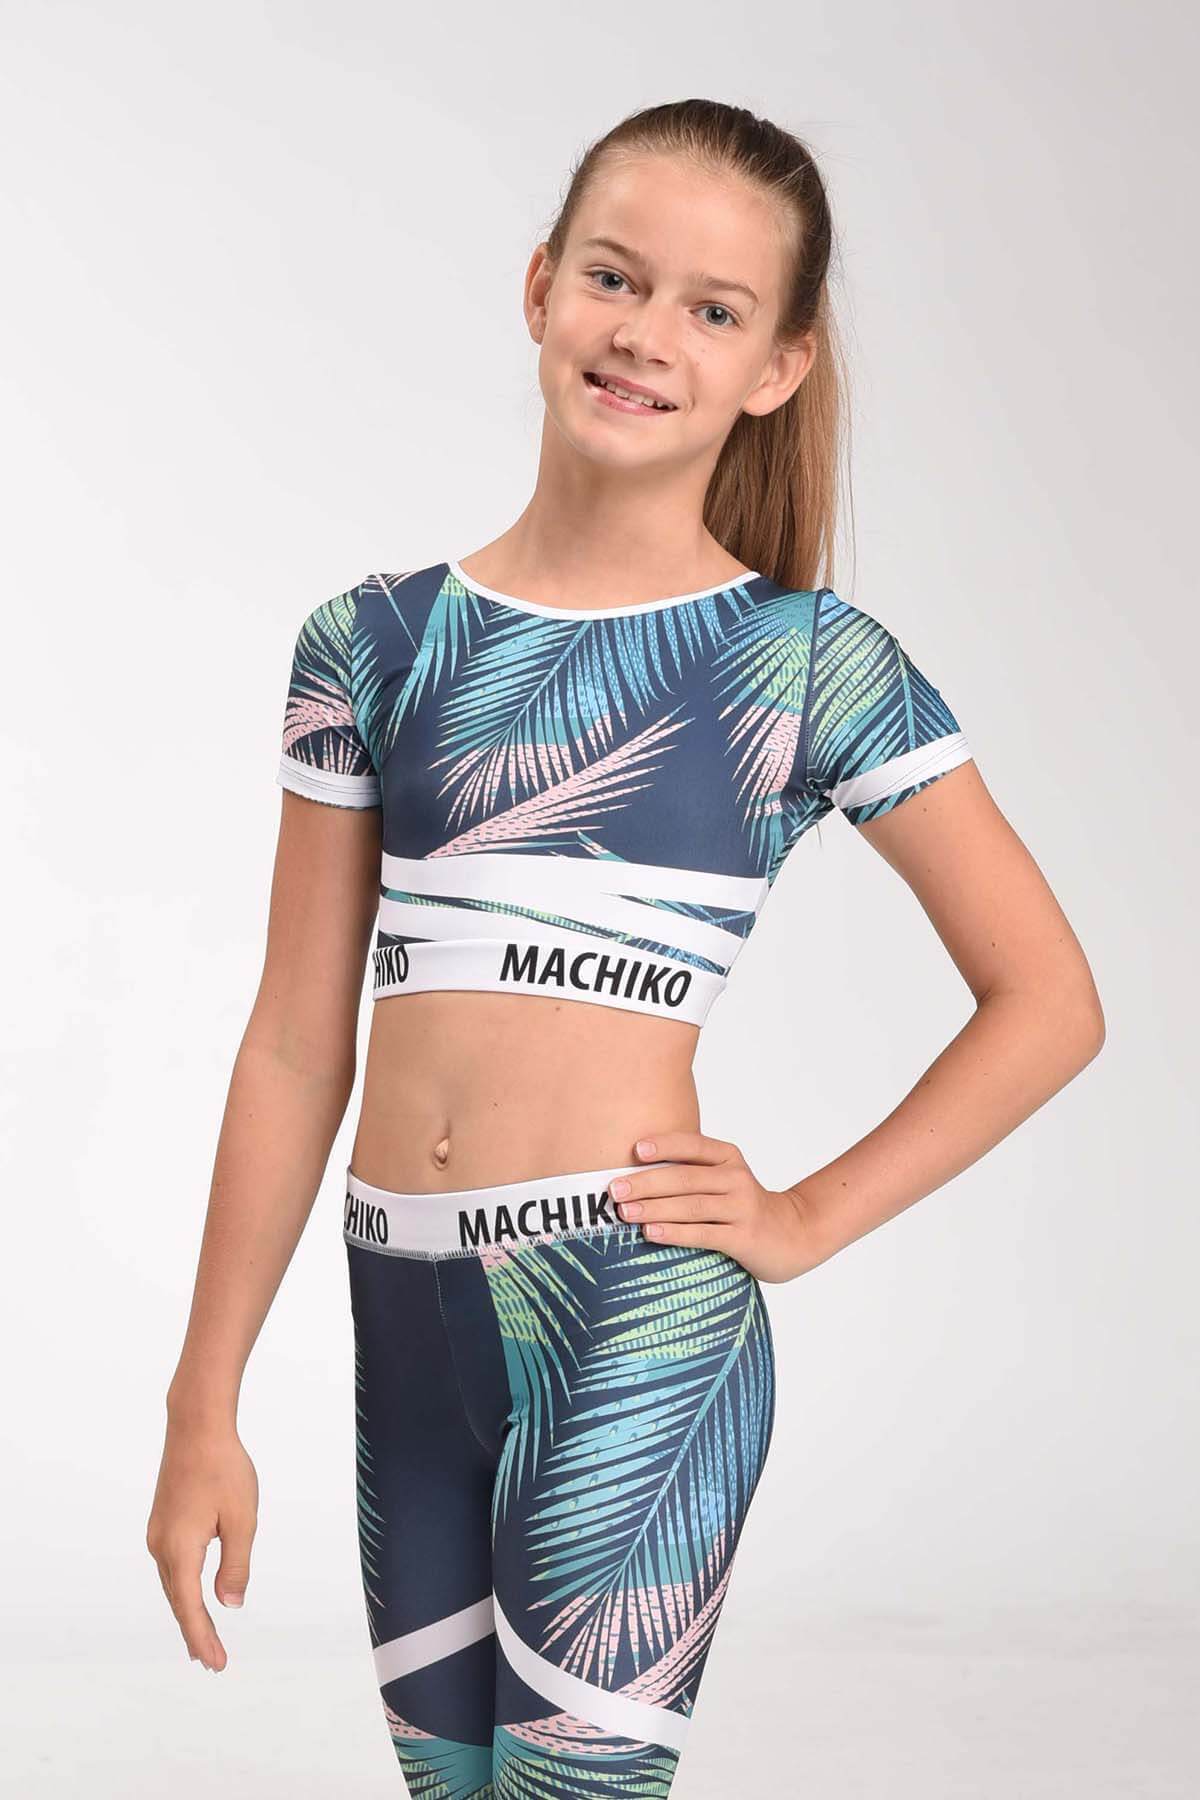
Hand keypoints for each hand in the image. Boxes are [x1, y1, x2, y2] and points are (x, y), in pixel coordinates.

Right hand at [146, 1417, 258, 1671]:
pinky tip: (191, 1595)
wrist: (196, 1427)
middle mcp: (161, 1546)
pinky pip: (172, 1566)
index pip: (191, 1608)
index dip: (204, 1638)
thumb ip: (235, 1565)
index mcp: (180, 1550)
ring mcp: (158, 1533)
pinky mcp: (162, 1522)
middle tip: (211, 1662)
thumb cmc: (223, 1468)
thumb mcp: (241, 1520)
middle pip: (178, 1601)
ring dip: (187, 1612)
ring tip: (201, 1639)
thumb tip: (228, 1605)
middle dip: (195, 1633)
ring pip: (173, 1584)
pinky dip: (182, 1588)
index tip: (217, 1664)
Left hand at [610, 1130, 810, 1284]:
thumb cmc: (742, 1204)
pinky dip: (674, 1233)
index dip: (665, 1146)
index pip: (693, 1146)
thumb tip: (632, 1173)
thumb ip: (689, 1171)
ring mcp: (742, 1208)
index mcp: (728, 1157)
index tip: (634, 1149)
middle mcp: (736, 1178)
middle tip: (615, 1189)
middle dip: (647, 1183)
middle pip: (686, 1178)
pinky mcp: (743, 1237)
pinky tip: (651, 1233)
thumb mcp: (724, 1178)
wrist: (792, 1233)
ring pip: (691, 1206)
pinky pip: (703, 1234)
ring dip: (655, 1209)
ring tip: (625, 1212)